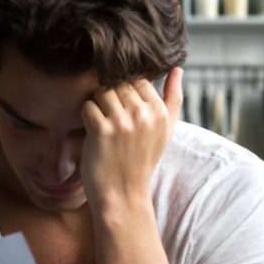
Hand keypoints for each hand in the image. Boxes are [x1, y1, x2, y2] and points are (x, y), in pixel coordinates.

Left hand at [80, 68, 183, 211]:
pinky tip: (92, 131)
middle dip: (110, 96)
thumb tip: (177, 69)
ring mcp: (123, 121)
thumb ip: (173, 98)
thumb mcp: (165, 130)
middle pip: (118, 83)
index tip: (121, 110)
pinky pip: (87, 106)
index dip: (125, 91)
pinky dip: (85, 116)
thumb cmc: (141, 161)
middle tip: (109, 118)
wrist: (122, 194)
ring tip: (102, 123)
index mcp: (161, 111)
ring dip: (96, 105)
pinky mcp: (102, 130)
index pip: (138, 79)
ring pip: (101, 91)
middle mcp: (144, 113)